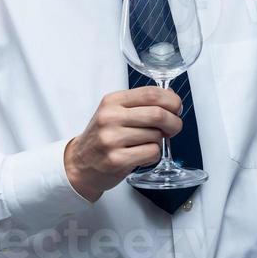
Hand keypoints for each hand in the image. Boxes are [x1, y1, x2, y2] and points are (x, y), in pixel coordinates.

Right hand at [63, 86, 183, 201]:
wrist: (79, 164)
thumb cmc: (102, 137)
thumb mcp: (114, 112)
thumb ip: (140, 103)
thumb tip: (171, 96)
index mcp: (112, 101)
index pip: (150, 93)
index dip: (171, 100)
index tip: (177, 107)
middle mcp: (110, 117)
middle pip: (158, 114)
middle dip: (174, 122)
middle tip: (174, 127)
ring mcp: (112, 139)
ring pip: (156, 136)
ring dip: (160, 141)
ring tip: (147, 143)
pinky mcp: (117, 160)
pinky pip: (152, 153)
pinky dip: (154, 155)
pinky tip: (142, 155)